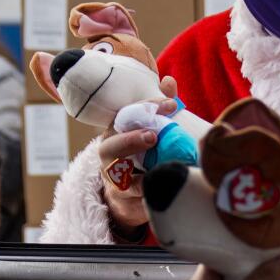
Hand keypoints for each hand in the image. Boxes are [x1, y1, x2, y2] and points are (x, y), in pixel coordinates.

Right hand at [101, 77, 180, 233]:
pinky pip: (132, 197)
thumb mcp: (147, 127)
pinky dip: (146, 193)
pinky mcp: (123, 198)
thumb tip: (168, 81)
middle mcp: (108, 154)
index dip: (147, 107)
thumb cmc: (139, 152)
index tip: (171, 105)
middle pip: (111, 146)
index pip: (125, 115)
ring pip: (117, 175)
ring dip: (136, 173)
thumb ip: (157, 105)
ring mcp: (113, 178)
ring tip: (156, 168)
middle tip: (153, 136)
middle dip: (131, 140)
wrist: (129, 193)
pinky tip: (161, 186)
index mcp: (114, 131)